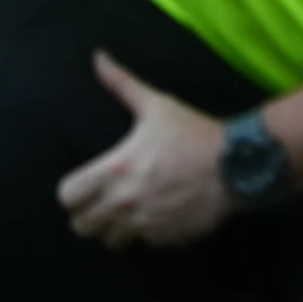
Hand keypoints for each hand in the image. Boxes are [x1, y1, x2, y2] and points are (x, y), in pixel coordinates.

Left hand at [58, 52, 233, 249]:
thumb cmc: (192, 132)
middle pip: (81, 226)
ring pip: (109, 242)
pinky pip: (142, 244)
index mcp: (115, 169)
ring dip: (114, 229)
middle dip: (88, 215)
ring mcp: (144, 223)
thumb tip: (98, 57)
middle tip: (102, 202)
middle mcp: (124, 201)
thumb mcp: (156, 104)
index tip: (84, 185)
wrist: (235, 163)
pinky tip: (157, 215)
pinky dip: (146, 234)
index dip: (72, 192)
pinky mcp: (165, 237)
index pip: (67, 197)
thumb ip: (122, 83)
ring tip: (127, 213)